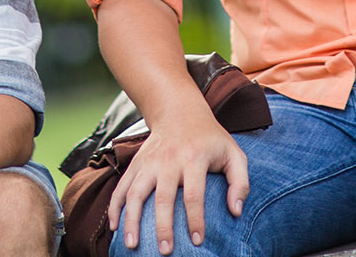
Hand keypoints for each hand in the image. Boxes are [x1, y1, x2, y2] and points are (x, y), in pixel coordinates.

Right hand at [107, 109, 248, 255]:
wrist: (180, 112)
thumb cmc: (211, 139)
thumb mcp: (234, 154)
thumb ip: (240, 182)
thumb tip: (236, 211)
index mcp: (195, 158)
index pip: (194, 194)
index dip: (195, 219)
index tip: (197, 241)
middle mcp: (169, 160)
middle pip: (163, 197)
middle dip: (163, 226)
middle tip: (165, 251)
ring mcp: (149, 161)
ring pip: (136, 193)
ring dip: (131, 220)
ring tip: (131, 245)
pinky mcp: (136, 163)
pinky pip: (122, 186)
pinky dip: (115, 206)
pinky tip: (114, 226)